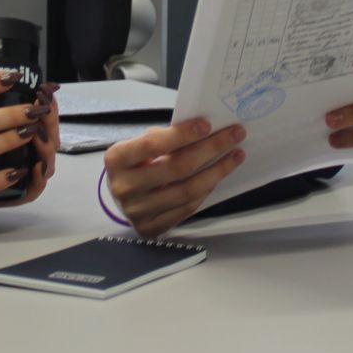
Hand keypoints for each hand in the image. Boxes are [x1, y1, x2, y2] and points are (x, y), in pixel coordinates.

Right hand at [103, 118, 245, 236]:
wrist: (120, 193)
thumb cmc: (135, 162)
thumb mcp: (139, 144)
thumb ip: (164, 138)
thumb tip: (204, 131)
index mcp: (117, 159)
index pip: (153, 144)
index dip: (182, 134)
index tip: (208, 124)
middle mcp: (124, 187)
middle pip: (177, 168)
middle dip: (211, 148)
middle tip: (235, 135)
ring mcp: (136, 211)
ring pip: (187, 191)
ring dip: (217, 171)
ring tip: (235, 155)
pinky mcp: (150, 228)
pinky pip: (187, 208)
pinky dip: (206, 190)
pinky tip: (218, 175)